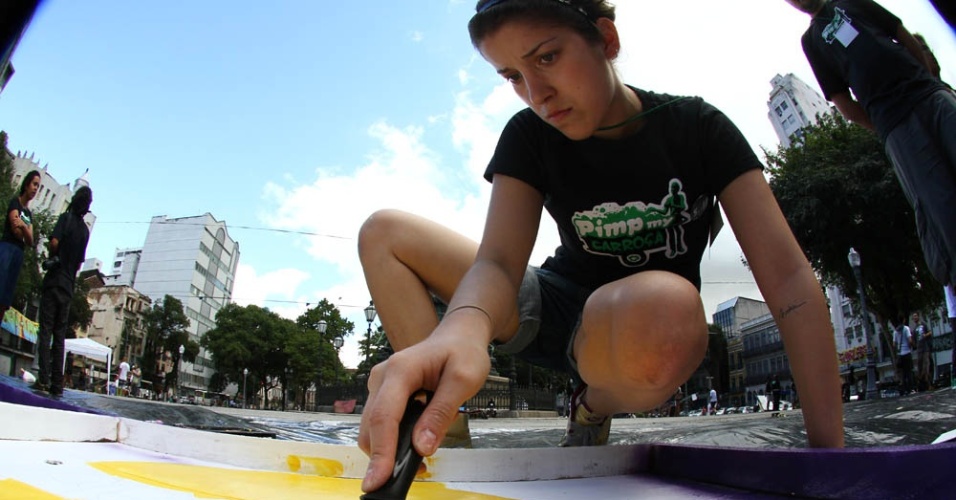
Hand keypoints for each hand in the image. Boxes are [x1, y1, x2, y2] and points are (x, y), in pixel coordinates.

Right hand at [358, 323, 490, 491]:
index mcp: (400, 370)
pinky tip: (413, 448)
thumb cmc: (463, 353)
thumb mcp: (463, 380)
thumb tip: (421, 446)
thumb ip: (441, 413)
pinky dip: (392, 440)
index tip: (378, 480)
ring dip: (388, 450)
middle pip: (372, 426)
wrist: (458, 336)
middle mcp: (382, 377)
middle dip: (383, 456)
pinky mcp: (384, 394)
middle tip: (408, 477)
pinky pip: (381, 423)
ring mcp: (380, 385)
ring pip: (373, 428)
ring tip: (418, 463)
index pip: (384, 417)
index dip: (381, 452)